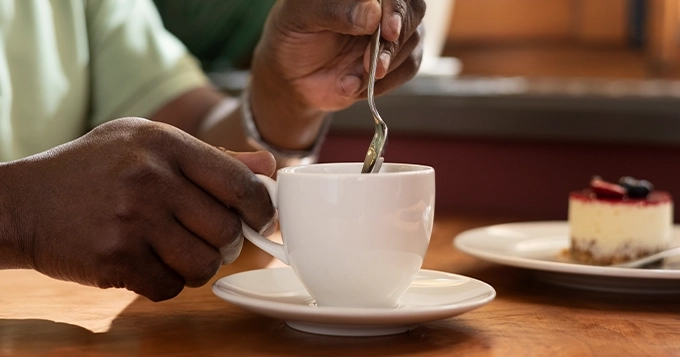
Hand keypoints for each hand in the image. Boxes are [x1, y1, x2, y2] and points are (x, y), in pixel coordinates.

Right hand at [1, 118, 275, 300]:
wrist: (25, 202)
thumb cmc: (94, 169)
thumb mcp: (148, 143)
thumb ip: (212, 157)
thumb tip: (269, 169)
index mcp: (166, 144)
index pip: (240, 183)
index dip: (262, 209)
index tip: (261, 220)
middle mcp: (151, 179)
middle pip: (227, 230)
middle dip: (228, 243)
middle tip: (213, 240)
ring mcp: (132, 221)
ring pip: (204, 264)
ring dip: (199, 266)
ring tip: (179, 252)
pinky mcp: (114, 259)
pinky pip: (170, 286)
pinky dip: (167, 282)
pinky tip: (148, 263)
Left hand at [249, 0, 424, 148]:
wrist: (293, 76)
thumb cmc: (294, 35)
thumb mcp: (301, 18)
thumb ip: (334, 11)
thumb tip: (373, 13)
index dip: (396, 7)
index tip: (389, 29)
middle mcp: (383, 3)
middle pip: (413, 10)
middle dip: (394, 41)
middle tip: (373, 66)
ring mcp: (394, 29)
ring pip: (412, 41)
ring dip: (385, 66)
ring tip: (349, 80)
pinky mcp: (397, 57)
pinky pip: (408, 67)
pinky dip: (384, 83)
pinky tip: (354, 85)